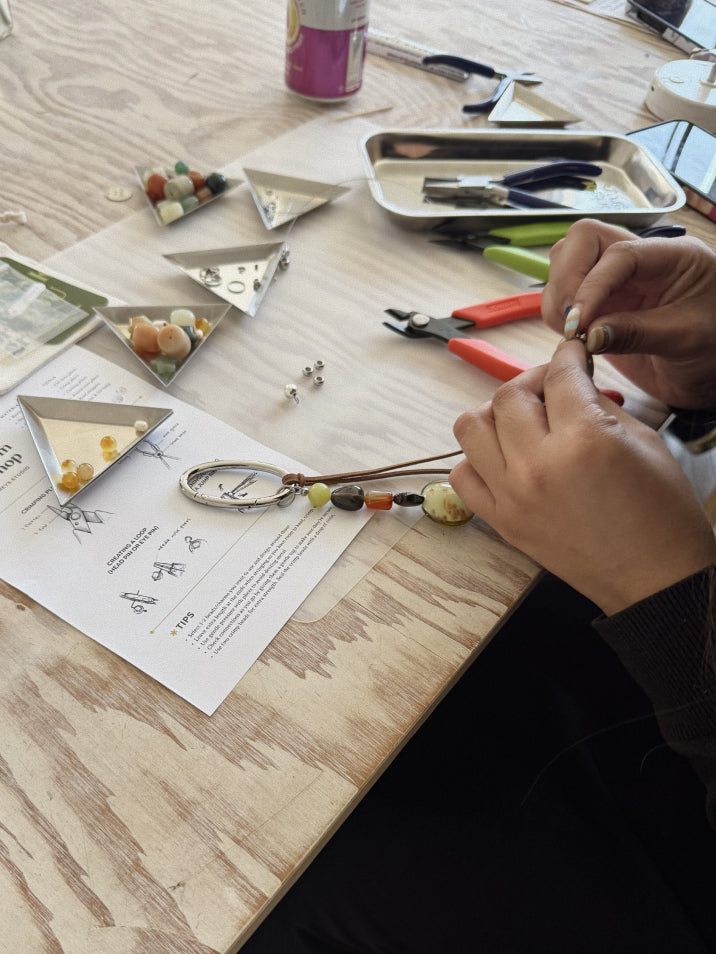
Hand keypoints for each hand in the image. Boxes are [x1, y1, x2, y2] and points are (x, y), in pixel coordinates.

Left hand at [450, 340, 715, 615]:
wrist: (654, 576)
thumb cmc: (660, 514)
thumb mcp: (643, 441)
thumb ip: (599, 403)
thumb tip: (573, 379)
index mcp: (582, 439)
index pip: (558, 376)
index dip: (567, 356)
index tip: (570, 354)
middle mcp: (538, 465)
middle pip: (509, 396)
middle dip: (533, 380)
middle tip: (552, 386)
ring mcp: (512, 495)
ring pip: (471, 427)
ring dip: (495, 414)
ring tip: (522, 420)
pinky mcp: (501, 520)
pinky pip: (462, 475)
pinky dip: (477, 458)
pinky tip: (504, 458)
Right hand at [541, 219, 715, 408]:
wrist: (712, 380)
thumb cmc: (713, 353)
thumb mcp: (685, 340)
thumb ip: (637, 333)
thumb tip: (589, 333)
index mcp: (670, 257)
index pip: (618, 253)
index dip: (592, 284)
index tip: (579, 322)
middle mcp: (638, 263)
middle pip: (582, 241)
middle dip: (568, 278)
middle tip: (573, 322)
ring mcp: (616, 285)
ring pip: (565, 266)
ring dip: (560, 299)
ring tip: (575, 334)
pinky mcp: (601, 309)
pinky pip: (565, 300)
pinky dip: (559, 317)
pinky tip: (575, 340)